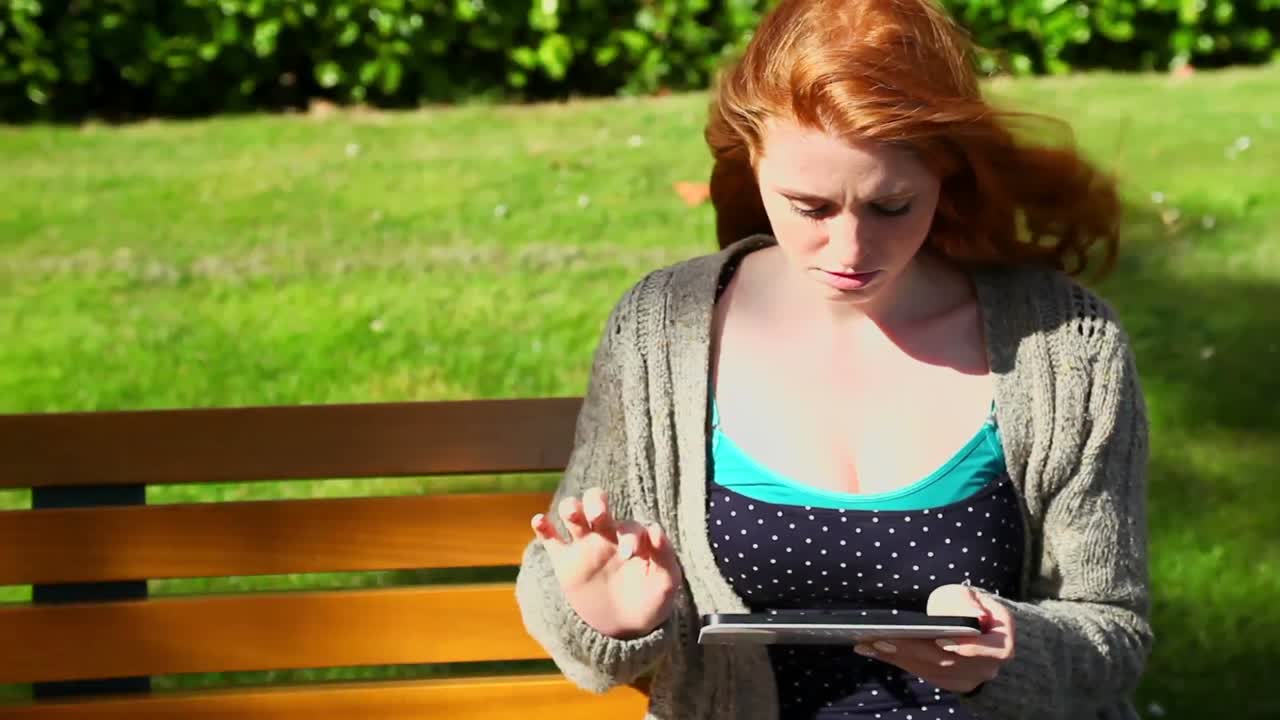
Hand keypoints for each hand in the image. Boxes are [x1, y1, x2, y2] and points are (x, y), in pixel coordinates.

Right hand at [532, 486, 683, 639]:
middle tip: (599, 517)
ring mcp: (584, 546)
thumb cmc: (650, 601)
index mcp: (632, 537)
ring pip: (572, 513)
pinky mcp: (565, 562)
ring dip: (570, 507)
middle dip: (596, 502)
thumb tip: (655, 528)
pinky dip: (543, 527)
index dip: (629, 536)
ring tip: (572, 514)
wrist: (625, 628)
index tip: (628, 555)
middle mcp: (606, 534)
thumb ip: (665, 556)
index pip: (628, 526)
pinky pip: (550, 539)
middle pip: (595, 501)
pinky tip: (539, 521)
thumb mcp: (664, 583)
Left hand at [852, 584, 1015, 694]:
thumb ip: (969, 602)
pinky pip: (920, 672)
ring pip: (930, 670)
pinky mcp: (947, 682)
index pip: (993, 651)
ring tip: (869, 643)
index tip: (941, 640)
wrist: (977, 630)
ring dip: (897, 656)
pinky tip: (871, 649)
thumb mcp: (973, 596)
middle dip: (913, 649)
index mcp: (1001, 644)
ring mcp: (966, 679)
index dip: (969, 648)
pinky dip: (895, 660)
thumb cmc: (971, 606)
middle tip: (882, 638)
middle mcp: (986, 667)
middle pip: (949, 662)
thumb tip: (972, 616)